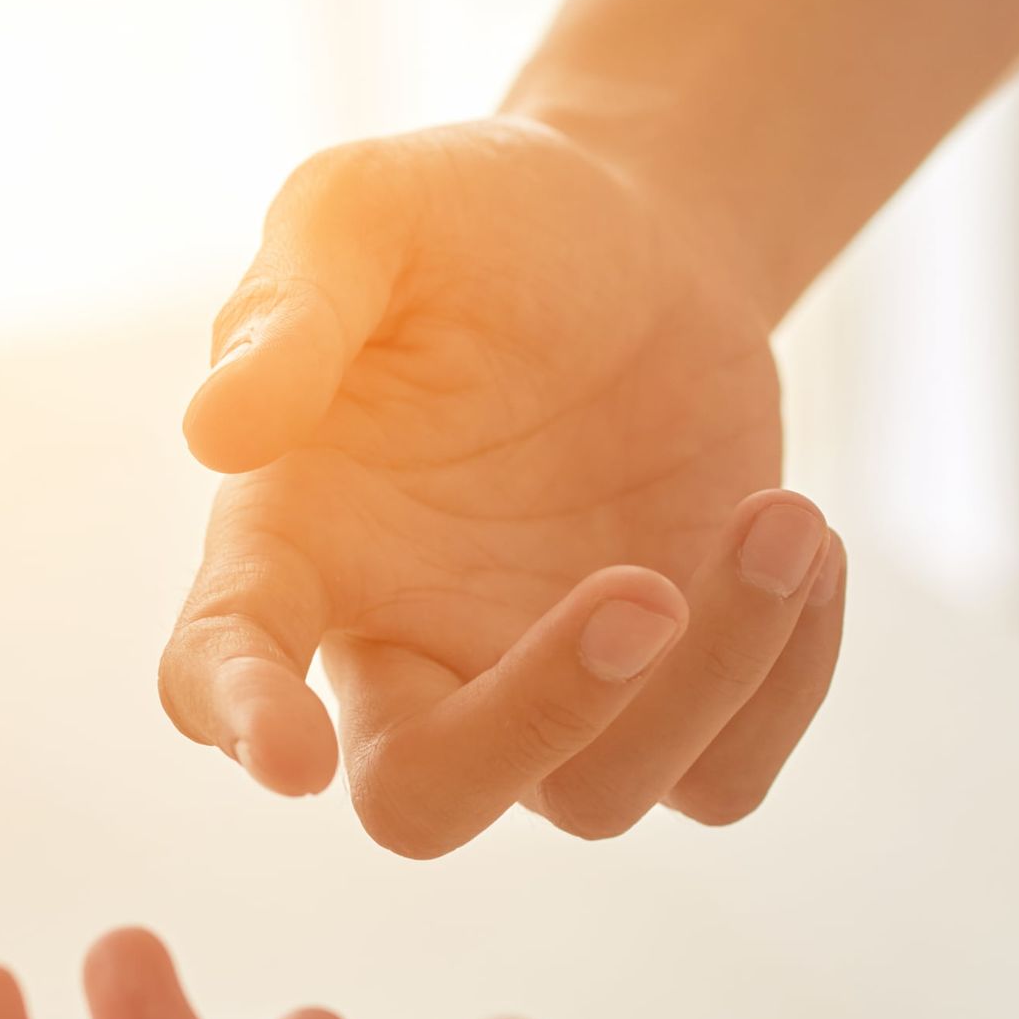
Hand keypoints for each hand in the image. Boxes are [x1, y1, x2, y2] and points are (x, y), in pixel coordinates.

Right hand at [160, 117, 845, 854]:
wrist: (638, 234)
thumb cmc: (470, 222)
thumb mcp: (366, 216)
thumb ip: (289, 314)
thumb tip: (216, 432)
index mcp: (296, 544)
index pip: (218, 665)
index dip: (240, 720)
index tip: (286, 757)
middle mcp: (404, 645)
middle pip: (424, 801)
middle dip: (536, 724)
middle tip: (643, 592)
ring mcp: (539, 688)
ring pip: (597, 797)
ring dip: (710, 676)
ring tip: (783, 516)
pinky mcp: (670, 695)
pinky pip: (723, 778)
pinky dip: (783, 685)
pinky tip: (801, 543)